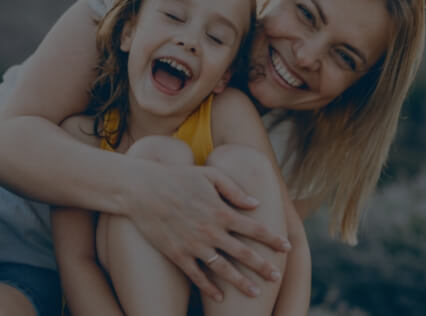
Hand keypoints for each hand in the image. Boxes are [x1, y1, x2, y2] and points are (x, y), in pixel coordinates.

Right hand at [123, 162, 289, 300]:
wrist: (144, 190)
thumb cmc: (178, 178)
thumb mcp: (209, 175)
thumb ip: (234, 190)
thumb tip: (256, 203)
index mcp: (221, 211)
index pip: (254, 228)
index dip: (273, 239)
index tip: (286, 246)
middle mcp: (211, 231)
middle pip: (244, 253)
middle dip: (263, 266)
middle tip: (276, 277)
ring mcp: (194, 245)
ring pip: (223, 270)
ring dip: (241, 283)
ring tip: (255, 293)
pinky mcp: (177, 255)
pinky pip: (197, 276)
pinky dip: (209, 288)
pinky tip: (220, 296)